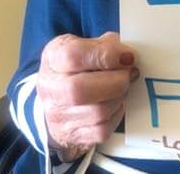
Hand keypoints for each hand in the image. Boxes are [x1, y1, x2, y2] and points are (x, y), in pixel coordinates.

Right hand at [37, 32, 136, 157]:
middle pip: (80, 88)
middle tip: (129, 74)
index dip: (105, 54)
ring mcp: (60, 115)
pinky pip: (102, 129)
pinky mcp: (74, 134)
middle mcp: (51, 88)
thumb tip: (125, 52)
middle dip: (115, 81)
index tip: (128, 55)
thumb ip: (101, 45)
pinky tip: (116, 104)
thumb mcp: (79, 47)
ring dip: (119, 97)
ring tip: (122, 87)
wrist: (56, 101)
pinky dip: (116, 115)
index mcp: (52, 59)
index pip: (73, 55)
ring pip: (97, 111)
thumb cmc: (72, 69)